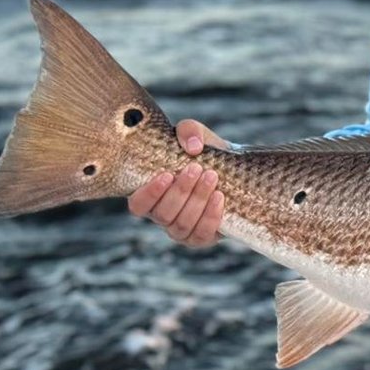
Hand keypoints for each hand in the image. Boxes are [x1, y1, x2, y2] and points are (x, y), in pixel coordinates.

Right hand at [127, 119, 226, 246]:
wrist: (231, 168)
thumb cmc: (203, 152)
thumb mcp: (194, 135)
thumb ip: (188, 131)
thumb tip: (193, 147)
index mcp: (151, 195)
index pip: (138, 205)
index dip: (149, 194)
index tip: (166, 175)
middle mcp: (162, 216)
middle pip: (163, 214)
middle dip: (181, 191)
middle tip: (196, 169)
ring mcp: (181, 230)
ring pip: (181, 225)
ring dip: (197, 200)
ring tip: (212, 177)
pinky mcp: (201, 237)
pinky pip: (201, 236)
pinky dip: (210, 217)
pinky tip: (220, 197)